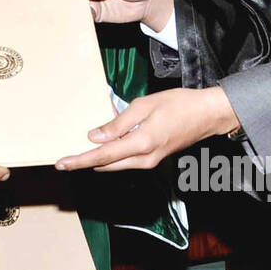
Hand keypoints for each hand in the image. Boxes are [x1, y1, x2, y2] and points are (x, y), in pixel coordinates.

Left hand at [56, 86, 240, 171]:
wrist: (208, 115)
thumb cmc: (179, 105)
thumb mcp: (144, 106)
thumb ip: (118, 123)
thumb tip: (95, 137)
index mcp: (140, 144)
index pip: (102, 156)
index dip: (80, 160)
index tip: (62, 163)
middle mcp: (144, 158)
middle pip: (106, 165)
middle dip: (84, 162)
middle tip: (65, 159)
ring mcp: (150, 161)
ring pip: (116, 164)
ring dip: (97, 159)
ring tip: (79, 151)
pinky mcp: (153, 158)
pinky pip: (126, 160)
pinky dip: (112, 155)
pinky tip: (104, 144)